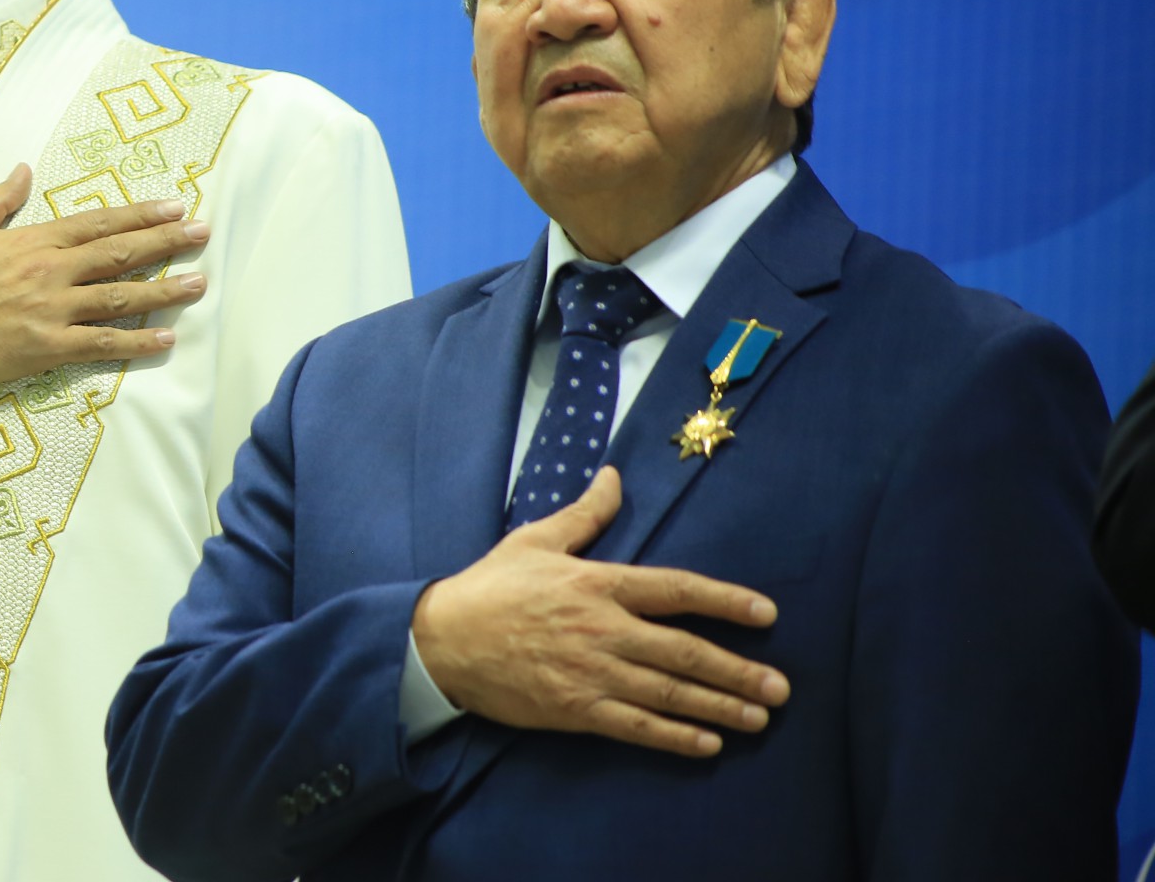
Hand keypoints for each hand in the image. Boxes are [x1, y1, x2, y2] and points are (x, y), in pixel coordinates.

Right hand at [0, 164, 209, 387]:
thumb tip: (22, 171)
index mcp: (32, 240)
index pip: (98, 223)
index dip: (140, 214)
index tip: (174, 208)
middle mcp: (50, 272)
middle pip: (120, 255)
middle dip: (166, 243)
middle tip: (203, 234)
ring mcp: (51, 312)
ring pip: (120, 299)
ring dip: (163, 291)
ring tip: (198, 284)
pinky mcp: (45, 349)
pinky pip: (100, 346)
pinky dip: (136, 343)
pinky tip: (165, 340)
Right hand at [409, 466, 789, 757]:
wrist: (441, 640)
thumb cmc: (490, 587)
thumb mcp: (536, 539)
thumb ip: (585, 514)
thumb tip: (615, 476)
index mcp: (597, 584)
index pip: (676, 590)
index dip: (726, 602)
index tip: (767, 615)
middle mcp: (602, 629)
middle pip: (684, 651)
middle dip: (737, 671)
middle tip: (781, 689)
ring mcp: (590, 673)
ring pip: (668, 693)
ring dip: (719, 707)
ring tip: (759, 718)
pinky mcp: (573, 709)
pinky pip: (634, 728)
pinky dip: (674, 737)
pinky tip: (708, 745)